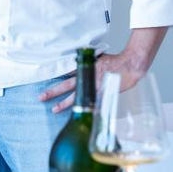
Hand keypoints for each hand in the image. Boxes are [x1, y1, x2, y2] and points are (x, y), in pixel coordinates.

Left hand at [38, 26, 167, 112]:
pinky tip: (75, 115)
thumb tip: (74, 61)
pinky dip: (81, 108)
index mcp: (86, 67)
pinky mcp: (101, 94)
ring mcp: (94, 87)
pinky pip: (88, 102)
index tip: (44, 80)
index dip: (55, 76)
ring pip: (75, 96)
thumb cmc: (116, 61)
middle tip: (41, 97)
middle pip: (67, 86)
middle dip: (53, 91)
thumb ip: (86, 60)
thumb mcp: (97, 56)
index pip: (66, 72)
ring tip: (54, 109)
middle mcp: (88, 78)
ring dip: (63, 103)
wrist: (130, 66)